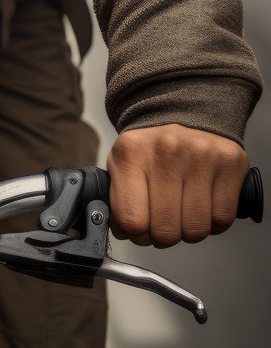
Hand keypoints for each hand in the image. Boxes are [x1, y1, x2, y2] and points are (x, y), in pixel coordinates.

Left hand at [107, 125, 248, 246]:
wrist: (182, 111)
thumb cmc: (150, 148)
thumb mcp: (121, 165)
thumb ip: (117, 200)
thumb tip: (125, 233)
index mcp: (132, 153)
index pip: (132, 221)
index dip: (136, 235)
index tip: (139, 228)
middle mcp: (167, 151)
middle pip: (166, 232)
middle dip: (162, 236)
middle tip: (162, 221)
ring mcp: (202, 155)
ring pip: (196, 230)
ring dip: (189, 231)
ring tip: (183, 212)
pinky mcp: (230, 163)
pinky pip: (222, 219)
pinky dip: (213, 222)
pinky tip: (204, 206)